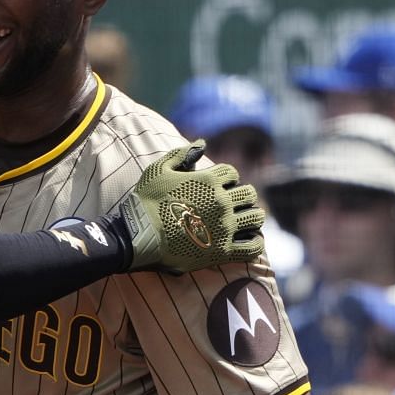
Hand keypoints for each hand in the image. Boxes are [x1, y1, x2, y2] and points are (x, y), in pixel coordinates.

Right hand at [116, 141, 265, 273]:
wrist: (138, 236)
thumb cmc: (145, 202)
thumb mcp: (158, 170)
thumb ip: (182, 154)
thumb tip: (203, 143)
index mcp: (208, 181)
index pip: (232, 172)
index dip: (226, 177)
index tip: (219, 186)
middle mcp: (221, 202)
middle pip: (249, 193)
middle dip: (242, 195)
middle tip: (233, 203)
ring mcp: (224, 227)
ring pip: (256, 217)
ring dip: (252, 216)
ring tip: (244, 220)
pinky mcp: (222, 251)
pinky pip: (252, 247)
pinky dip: (255, 243)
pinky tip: (250, 240)